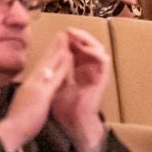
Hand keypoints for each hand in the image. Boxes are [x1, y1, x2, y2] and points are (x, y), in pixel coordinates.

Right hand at [0, 35, 70, 151]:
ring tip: (66, 39)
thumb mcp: (26, 106)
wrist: (10, 132)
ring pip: (49, 65)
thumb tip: (36, 96)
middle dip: (54, 48)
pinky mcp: (41, 94)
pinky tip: (69, 57)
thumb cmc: (17, 124)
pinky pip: (55, 77)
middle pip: (44, 62)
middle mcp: (31, 83)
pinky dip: (62, 66)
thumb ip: (33, 98)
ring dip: (59, 51)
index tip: (55, 48)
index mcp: (28, 87)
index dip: (48, 57)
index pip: (40, 69)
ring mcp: (36, 87)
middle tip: (62, 36)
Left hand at [48, 30, 110, 151]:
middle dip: (79, 36)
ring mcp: (96, 72)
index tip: (60, 33)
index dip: (69, 40)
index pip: (76, 48)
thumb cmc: (64, 106)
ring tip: (76, 35)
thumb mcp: (54, 84)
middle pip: (88, 45)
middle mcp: (88, 69)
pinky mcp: (102, 77)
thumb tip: (47, 59)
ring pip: (97, 48)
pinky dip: (95, 52)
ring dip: (88, 40)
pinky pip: (104, 60)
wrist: (73, 121)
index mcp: (78, 69)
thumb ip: (55, 71)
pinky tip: (85, 48)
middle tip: (69, 30)